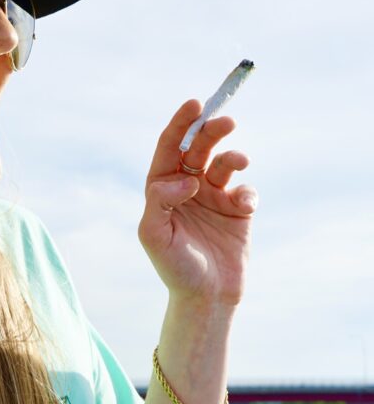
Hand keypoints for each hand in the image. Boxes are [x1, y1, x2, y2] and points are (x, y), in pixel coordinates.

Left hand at [137, 99, 257, 306]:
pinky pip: (246, 190)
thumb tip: (184, 180)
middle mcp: (187, 188)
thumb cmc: (174, 268)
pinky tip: (246, 205)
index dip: (180, 123)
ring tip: (239, 162)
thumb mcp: (154, 236)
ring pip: (224, 163)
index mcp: (162, 189)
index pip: (169, 147)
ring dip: (232, 156)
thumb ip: (159, 202)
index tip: (194, 104)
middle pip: (198, 148)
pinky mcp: (238, 211)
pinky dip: (249, 191)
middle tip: (226, 122)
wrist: (206, 298)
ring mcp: (213, 197)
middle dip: (211, 131)